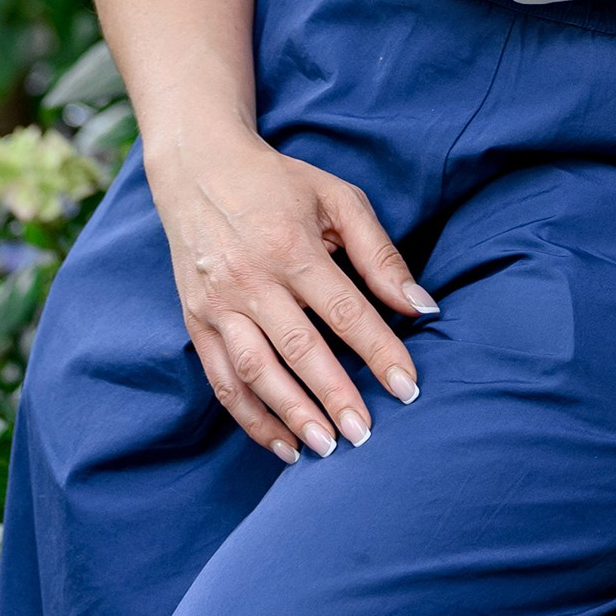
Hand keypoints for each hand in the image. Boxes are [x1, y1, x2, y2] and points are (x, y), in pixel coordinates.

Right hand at [146, 125, 434, 462]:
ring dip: (292, 415)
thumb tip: (421, 306)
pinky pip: (222, 379)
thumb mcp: (338, 199)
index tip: (408, 388)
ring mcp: (218, 304)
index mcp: (292, 247)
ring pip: (256, 371)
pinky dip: (250, 417)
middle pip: (300, 349)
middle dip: (335, 397)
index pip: (345, 311)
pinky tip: (282, 443)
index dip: (379, 352)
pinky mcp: (195, 321)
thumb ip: (380, 255)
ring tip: (327, 448)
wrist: (199, 167)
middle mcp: (251, 279)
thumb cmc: (280, 184)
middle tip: (366, 435)